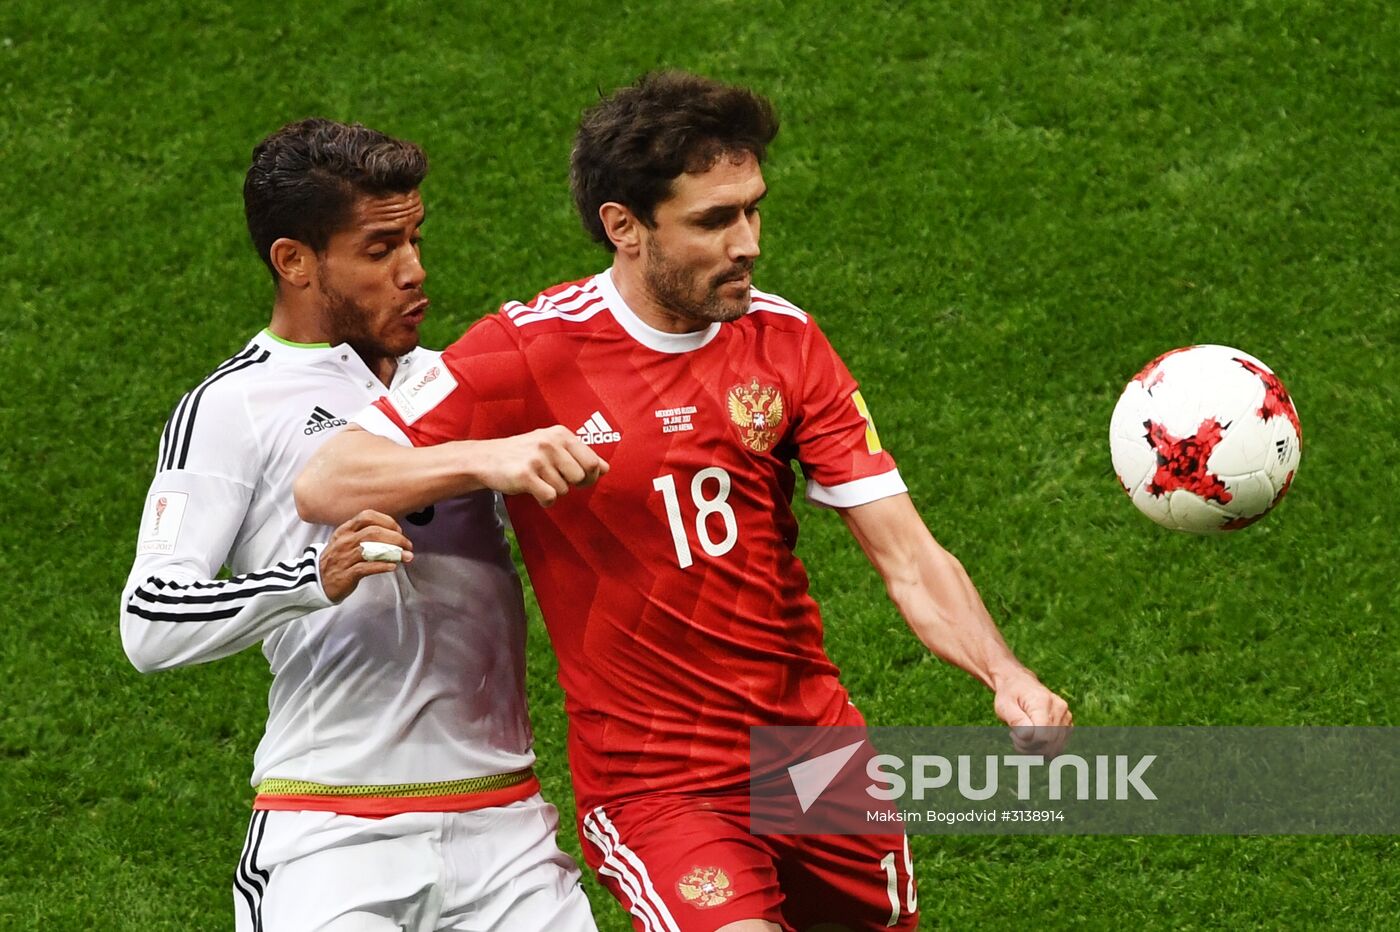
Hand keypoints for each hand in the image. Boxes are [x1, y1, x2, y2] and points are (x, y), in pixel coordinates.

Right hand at [318, 510, 414, 601]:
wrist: (317, 581)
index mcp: (345, 530)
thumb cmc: (337, 560)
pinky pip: (366, 568)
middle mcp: (345, 541)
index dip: (387, 521)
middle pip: (373, 532)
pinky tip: (393, 566)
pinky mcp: (346, 574)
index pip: (367, 516)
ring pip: (372, 549)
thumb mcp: (345, 542)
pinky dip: (382, 566)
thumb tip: (393, 534)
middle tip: (407, 545)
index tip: (398, 530)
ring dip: (393, 552)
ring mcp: (345, 558)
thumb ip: (365, 535)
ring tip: (406, 556)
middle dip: (396, 537)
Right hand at [469, 426, 608, 505]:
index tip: (579, 478)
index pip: (592, 462)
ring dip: (554, 491)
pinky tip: (535, 491)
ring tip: (539, 481)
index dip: (590, 476)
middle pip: (581, 477)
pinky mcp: (525, 475)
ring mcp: (537, 459)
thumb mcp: (553, 446)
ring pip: (564, 489)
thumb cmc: (524, 453)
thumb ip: (580, 455)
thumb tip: (606, 468)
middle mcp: (550, 443)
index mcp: (561, 434)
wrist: (486, 458)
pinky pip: (550, 497)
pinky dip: (545, 501)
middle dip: (572, 485)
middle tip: (556, 480)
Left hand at [992, 668, 1072, 755]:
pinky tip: (1032, 738)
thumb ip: (1016, 720)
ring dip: (1036, 749)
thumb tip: (1027, 736)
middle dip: (1029, 748)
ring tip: (1023, 737)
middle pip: (1049, 744)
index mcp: (1043, 702)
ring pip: (1055, 748)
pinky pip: (1059, 746)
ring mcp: (1066, 716)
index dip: (1026, 743)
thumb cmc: (1010, 695)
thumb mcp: (1004, 705)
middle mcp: (1059, 708)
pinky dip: (1044, 748)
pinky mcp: (1067, 723)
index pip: (1042, 736)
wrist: (1019, 683)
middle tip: (1015, 737)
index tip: (1013, 735)